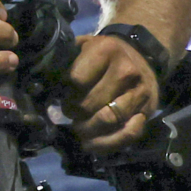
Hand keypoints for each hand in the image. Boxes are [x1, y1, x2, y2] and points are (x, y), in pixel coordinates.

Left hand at [66, 33, 161, 150]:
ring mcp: (139, 93)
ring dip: (88, 131)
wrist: (142, 56)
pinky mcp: (148, 111)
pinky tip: (94, 144)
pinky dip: (109, 143)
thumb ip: (65, 61)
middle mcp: (126, 71)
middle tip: (69, 113)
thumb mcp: (83, 46)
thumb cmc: (104, 54)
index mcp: (106, 51)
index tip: (61, 96)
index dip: (65, 92)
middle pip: (90, 104)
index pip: (77, 80)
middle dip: (74, 113)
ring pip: (109, 121)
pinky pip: (129, 134)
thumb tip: (43, 83)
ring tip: (79, 129)